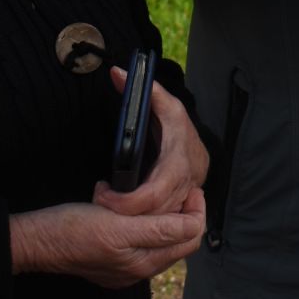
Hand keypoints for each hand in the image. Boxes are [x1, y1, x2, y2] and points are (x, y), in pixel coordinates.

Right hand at [9, 201, 204, 287]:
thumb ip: (159, 230)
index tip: (192, 190)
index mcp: (143, 263)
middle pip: (179, 241)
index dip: (197, 212)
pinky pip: (140, 242)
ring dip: (164, 218)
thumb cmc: (73, 229)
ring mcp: (123, 268)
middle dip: (185, 215)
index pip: (190, 238)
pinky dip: (144, 224)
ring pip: (160, 240)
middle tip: (180, 190)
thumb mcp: (120, 225)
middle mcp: (137, 270)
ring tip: (156, 196)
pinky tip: (133, 209)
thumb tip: (193, 225)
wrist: (35, 241)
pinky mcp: (111, 262)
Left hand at [92, 66, 209, 218]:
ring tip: (106, 210)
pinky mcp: (179, 212)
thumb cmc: (178, 129)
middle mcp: (184, 187)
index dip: (125, 202)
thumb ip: (145, 91)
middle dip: (123, 216)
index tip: (102, 194)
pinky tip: (124, 218)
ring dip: (131, 222)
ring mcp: (183, 202)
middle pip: (153, 216)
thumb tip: (117, 73)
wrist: (199, 148)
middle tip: (98, 204)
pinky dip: (141, 224)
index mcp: (178, 164)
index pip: (152, 195)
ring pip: (157, 225)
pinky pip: (160, 226)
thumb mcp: (166, 107)